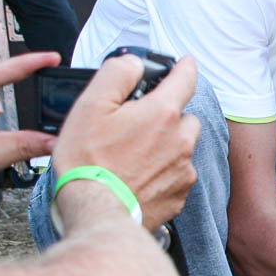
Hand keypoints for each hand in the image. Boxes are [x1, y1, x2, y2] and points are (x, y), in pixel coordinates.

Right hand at [49, 55, 199, 231]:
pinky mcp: (179, 194)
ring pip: (183, 146)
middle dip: (167, 115)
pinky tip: (139, 174)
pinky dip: (163, 170)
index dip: (184, 67)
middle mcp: (181, 140)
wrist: (97, 212)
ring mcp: (183, 169)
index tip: (184, 64)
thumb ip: (117, 74)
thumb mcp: (91, 105)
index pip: (186, 78)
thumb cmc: (89, 162)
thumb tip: (134, 63)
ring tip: (134, 153)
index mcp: (163, 114)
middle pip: (185, 116)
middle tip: (138, 123)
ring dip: (166, 143)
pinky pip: (178, 173)